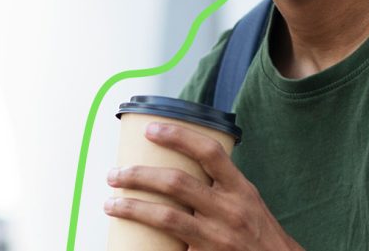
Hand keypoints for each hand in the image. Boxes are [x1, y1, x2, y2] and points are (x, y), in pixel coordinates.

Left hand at [105, 121, 303, 250]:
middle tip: (115, 174)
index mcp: (240, 189)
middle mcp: (229, 211)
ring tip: (111, 203)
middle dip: (139, 175)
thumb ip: (220, 185)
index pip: (209, 152)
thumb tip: (180, 164)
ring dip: (132, 208)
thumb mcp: (247, 201)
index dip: (179, 136)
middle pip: (177, 183)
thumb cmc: (257, 232)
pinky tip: (126, 242)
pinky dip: (146, 245)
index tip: (150, 130)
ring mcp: (216, 238)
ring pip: (166, 218)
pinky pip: (169, 249)